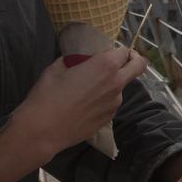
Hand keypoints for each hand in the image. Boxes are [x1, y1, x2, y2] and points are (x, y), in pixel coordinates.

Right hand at [12, 47, 146, 159]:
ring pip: (122, 87)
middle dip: (134, 60)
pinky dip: (104, 100)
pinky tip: (86, 106)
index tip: (109, 53)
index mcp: (105, 65)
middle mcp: (116, 83)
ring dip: (113, 84)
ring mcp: (115, 103)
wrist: (43, 130)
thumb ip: (75, 60)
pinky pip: (112, 103)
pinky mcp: (110, 118)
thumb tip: (80, 60)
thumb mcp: (57, 67)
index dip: (117, 50)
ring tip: (89, 90)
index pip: (124, 51)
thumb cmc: (47, 95)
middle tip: (122, 61)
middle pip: (139, 66)